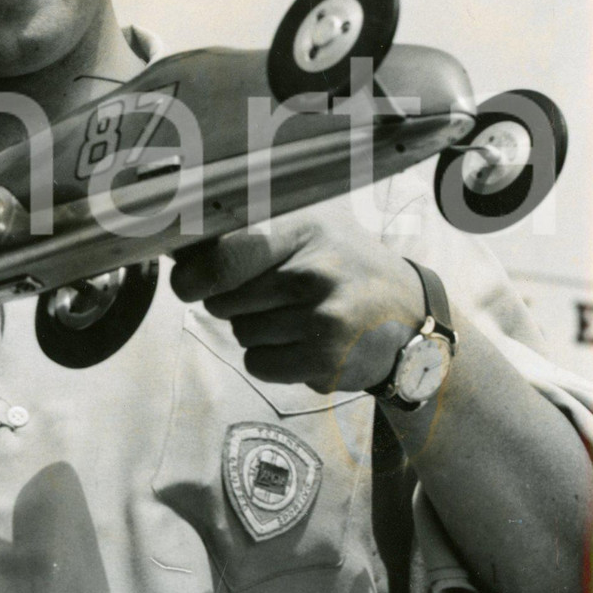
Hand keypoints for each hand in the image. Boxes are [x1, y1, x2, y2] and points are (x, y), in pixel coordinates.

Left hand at [170, 201, 425, 393]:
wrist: (414, 319)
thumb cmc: (347, 268)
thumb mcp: (312, 228)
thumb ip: (251, 232)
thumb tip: (178, 250)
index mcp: (305, 229)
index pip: (224, 257)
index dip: (193, 277)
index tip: (188, 284)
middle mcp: (314, 271)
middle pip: (224, 301)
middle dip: (231, 303)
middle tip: (271, 296)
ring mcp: (322, 318)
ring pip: (240, 333)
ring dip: (254, 331)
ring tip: (297, 317)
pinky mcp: (326, 359)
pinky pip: (258, 363)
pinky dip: (269, 359)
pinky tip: (303, 343)